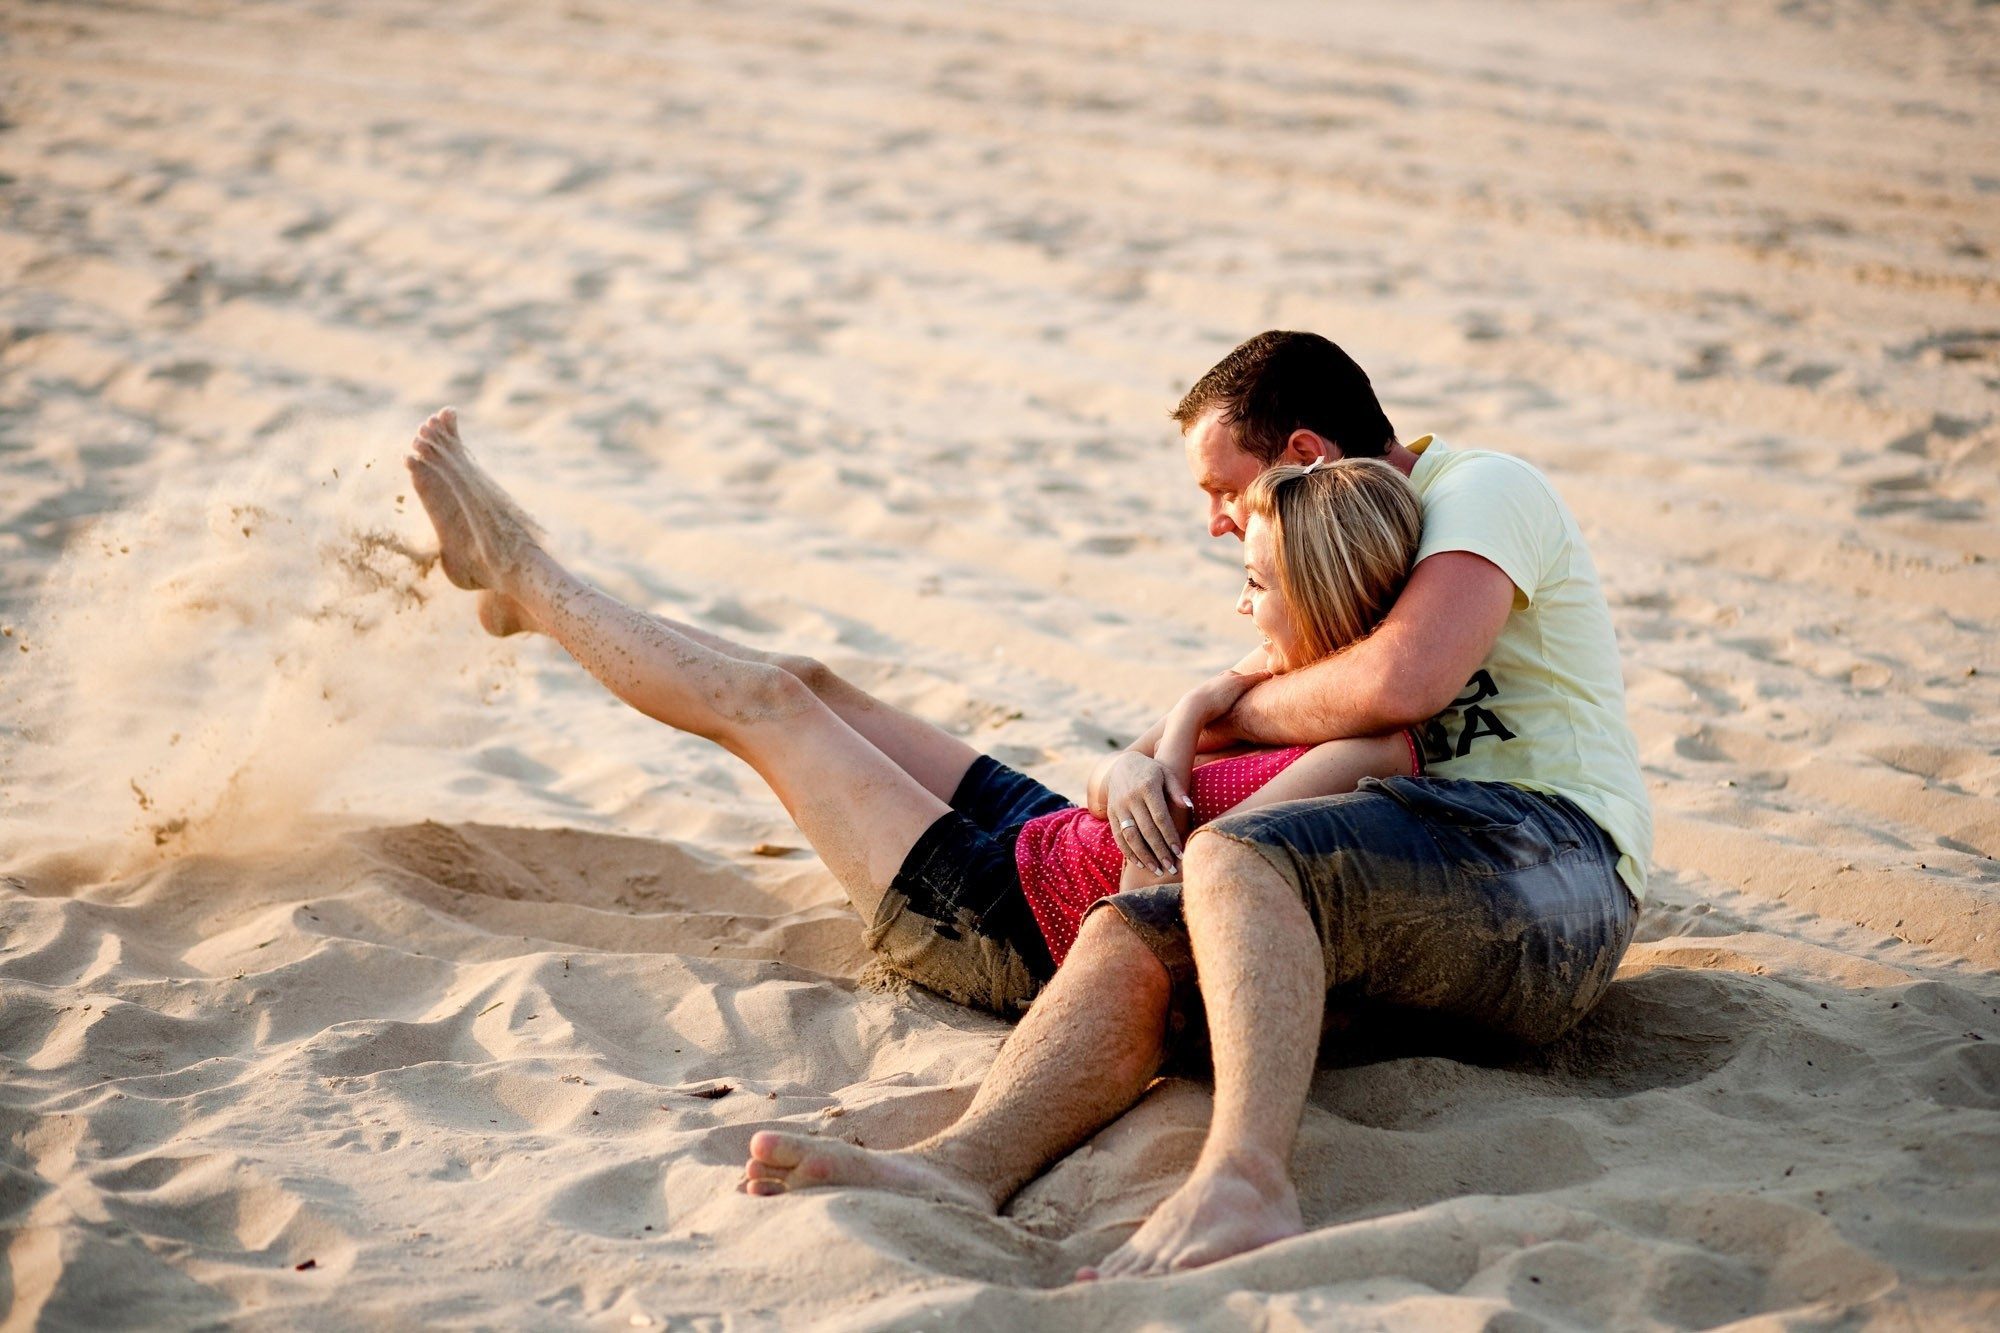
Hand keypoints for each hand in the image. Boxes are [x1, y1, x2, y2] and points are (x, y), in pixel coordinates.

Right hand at [1101, 750, 1189, 875]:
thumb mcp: (1166, 773)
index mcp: (1147, 788)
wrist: (1120, 766)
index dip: (1170, 837)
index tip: (1180, 852)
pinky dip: (1128, 852)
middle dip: (1159, 851)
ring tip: (1156, 870)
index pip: (1160, 817)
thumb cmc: (1151, 771)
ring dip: (1144, 856)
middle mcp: (1131, 798)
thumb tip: (1189, 806)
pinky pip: (1118, 836)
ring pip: (1131, 836)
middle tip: (1171, 868)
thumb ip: (1177, 789)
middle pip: (1146, 830)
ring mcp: (1119, 807)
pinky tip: (1140, 863)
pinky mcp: (1111, 814)